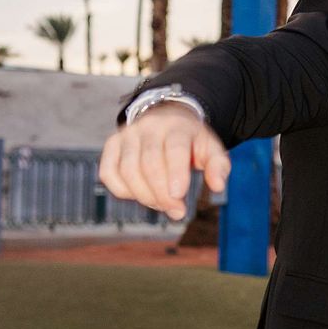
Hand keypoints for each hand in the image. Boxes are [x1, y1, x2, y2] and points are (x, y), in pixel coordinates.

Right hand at [99, 103, 231, 222]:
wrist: (166, 117)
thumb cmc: (190, 141)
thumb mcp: (210, 148)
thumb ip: (218, 166)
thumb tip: (218, 186)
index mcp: (176, 126)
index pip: (174, 149)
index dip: (176, 174)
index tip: (178, 196)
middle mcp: (148, 127)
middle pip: (149, 164)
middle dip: (162, 194)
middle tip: (177, 211)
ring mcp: (127, 135)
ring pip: (128, 171)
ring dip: (145, 196)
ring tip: (162, 204)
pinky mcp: (112, 145)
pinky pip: (109, 173)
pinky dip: (122, 191)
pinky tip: (139, 195)